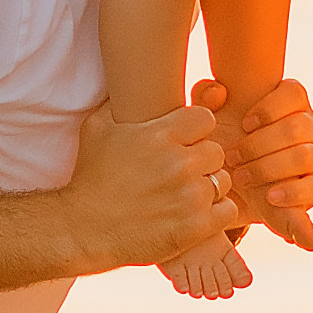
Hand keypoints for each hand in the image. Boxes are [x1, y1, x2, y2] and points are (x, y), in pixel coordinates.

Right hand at [64, 101, 240, 272]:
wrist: (84, 229)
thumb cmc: (90, 179)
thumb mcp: (96, 129)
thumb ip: (118, 103)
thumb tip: (129, 83)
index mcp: (161, 135)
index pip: (205, 119)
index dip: (196, 131)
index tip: (185, 143)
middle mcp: (179, 163)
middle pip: (217, 151)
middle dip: (202, 161)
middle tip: (184, 173)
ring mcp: (190, 196)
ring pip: (223, 181)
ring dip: (209, 187)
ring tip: (186, 195)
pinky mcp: (195, 226)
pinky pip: (228, 210)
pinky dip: (216, 213)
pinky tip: (196, 214)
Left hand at [197, 73, 312, 254]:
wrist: (227, 188)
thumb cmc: (222, 143)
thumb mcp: (209, 120)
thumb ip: (204, 96)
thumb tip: (217, 91)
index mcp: (289, 102)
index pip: (295, 92)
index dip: (270, 108)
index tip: (244, 124)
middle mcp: (310, 125)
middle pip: (298, 126)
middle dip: (260, 144)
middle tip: (231, 157)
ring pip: (305, 155)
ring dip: (269, 167)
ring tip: (241, 177)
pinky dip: (292, 192)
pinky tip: (270, 196)